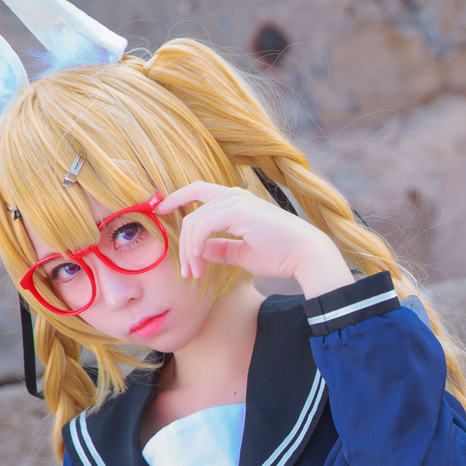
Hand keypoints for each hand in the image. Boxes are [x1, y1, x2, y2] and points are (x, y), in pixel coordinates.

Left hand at [156, 179, 353, 297]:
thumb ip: (220, 248)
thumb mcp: (241, 253)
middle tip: (186, 271)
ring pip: (193, 223)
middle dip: (182, 244)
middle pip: (191, 213)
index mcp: (236, 200)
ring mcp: (236, 201)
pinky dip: (196, 248)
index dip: (177, 198)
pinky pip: (201, 228)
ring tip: (194, 274)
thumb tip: (200, 251)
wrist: (304, 256)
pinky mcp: (237, 212)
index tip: (160, 212)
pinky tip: (201, 265)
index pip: (197, 191)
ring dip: (189, 252)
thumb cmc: (279, 255)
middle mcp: (233, 195)